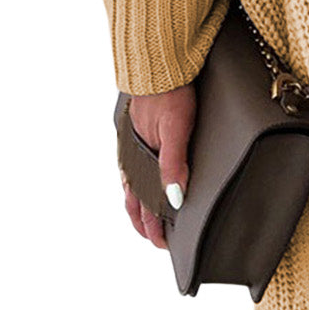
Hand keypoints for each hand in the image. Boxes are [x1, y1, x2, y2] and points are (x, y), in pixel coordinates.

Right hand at [120, 84, 196, 249]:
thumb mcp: (177, 128)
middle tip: (157, 239)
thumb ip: (174, 162)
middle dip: (145, 223)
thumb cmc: (171, 94)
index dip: (155, 228)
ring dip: (139, 205)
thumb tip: (175, 200)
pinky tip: (143, 180)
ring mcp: (131, 145)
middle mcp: (131, 157)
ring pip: (131, 185)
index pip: (145, 207)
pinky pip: (132, 166)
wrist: (157, 64)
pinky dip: (136, 182)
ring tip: (149, 218)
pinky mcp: (135, 132)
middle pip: (135, 201)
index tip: (165, 245)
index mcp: (140, 161)